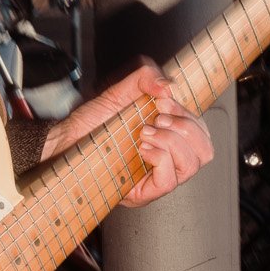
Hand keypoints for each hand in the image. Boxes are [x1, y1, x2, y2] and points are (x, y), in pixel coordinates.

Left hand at [47, 61, 214, 206]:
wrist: (64, 142)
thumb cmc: (90, 124)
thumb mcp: (119, 92)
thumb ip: (144, 77)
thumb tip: (168, 86)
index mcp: (169, 139)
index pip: (202, 134)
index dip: (190, 116)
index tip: (165, 102)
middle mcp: (167, 161)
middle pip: (205, 151)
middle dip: (186, 128)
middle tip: (158, 119)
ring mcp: (156, 179)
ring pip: (192, 165)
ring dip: (172, 142)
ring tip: (146, 132)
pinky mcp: (143, 193)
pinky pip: (169, 181)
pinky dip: (160, 158)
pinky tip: (142, 147)